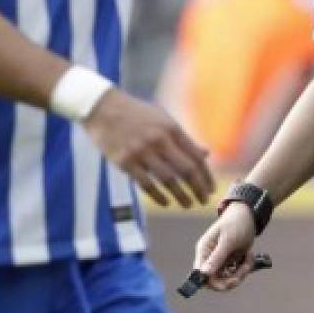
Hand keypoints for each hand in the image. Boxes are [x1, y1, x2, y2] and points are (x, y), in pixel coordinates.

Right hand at [83, 88, 213, 207]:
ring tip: (188, 204)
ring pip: (168, 179)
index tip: (211, 188)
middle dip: (198, 188)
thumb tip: (205, 154)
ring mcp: (141, 151)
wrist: (103, 107)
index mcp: (172, 129)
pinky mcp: (125, 161)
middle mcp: (159, 140)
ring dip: (181, 195)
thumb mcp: (164, 119)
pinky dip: (158, 196)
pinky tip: (166, 202)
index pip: (195, 156)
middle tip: (204, 201)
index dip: (206, 175)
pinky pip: (145, 184)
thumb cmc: (137, 114)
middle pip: (186, 170)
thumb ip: (184, 138)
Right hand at [194, 206, 257, 291]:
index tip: (228, 283)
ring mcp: (219, 260)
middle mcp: (209, 258)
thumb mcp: (228, 240)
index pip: (200, 275)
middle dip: (231, 279)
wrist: (248, 215)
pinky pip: (235, 273)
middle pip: (215, 281)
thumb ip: (216, 257)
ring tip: (249, 257)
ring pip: (227, 279)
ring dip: (241, 273)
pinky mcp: (229, 261)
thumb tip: (203, 274)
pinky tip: (249, 255)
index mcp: (204, 251)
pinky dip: (245, 267)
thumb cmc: (236, 223)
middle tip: (243, 271)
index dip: (213, 283)